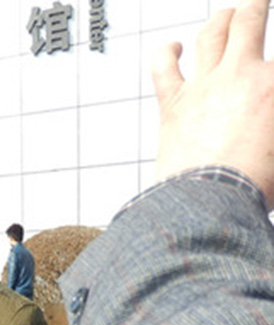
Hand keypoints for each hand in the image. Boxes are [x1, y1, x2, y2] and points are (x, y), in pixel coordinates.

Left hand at [153, 0, 273, 204]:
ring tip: (225, 16)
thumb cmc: (256, 185)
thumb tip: (266, 125)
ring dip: (220, 21)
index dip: (273, 70)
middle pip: (250, 20)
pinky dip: (165, 53)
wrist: (212, 201)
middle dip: (256, 5)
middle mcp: (244, 74)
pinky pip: (164, 67)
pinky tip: (170, 47)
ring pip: (212, 34)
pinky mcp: (173, 103)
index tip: (268, 88)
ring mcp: (206, 85)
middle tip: (259, 2)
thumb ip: (271, 128)